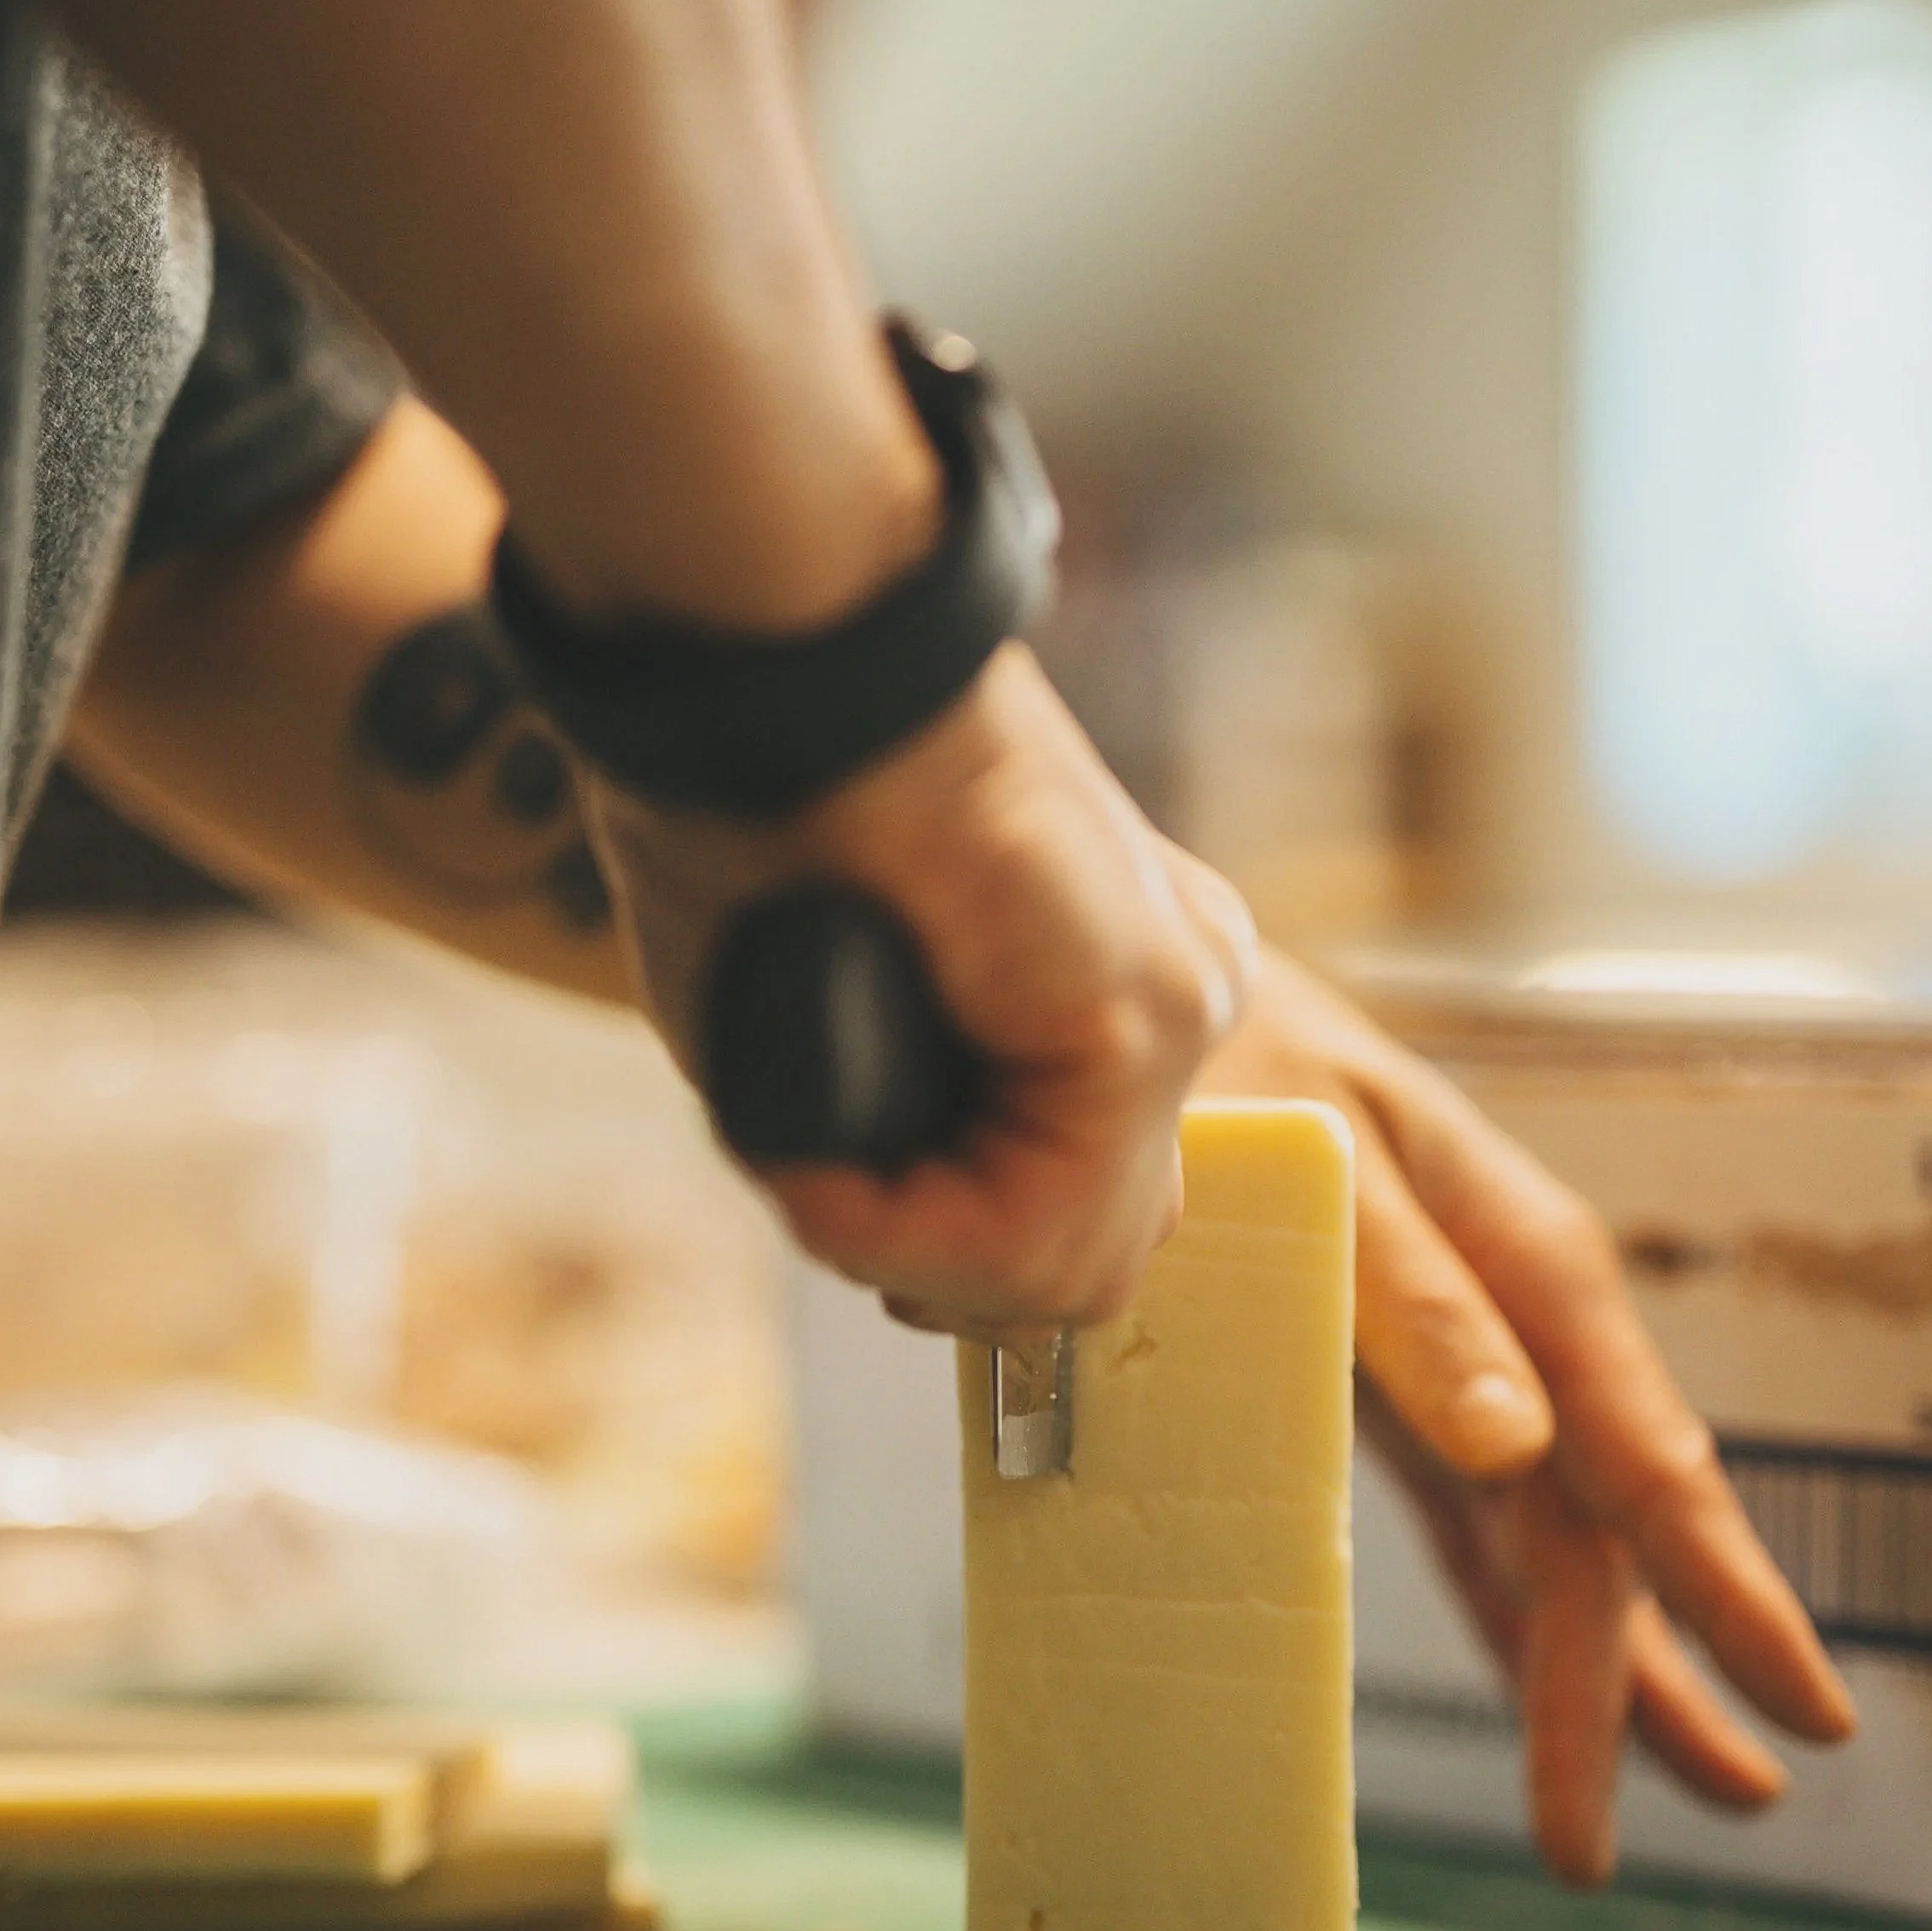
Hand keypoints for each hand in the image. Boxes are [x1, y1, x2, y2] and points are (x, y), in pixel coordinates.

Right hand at [586, 643, 1255, 1331]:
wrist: (771, 655)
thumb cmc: (753, 803)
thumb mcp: (821, 1008)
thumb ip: (882, 1126)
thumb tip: (885, 1224)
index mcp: (1104, 980)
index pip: (1073, 1217)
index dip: (945, 1257)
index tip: (831, 1197)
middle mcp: (1168, 990)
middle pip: (1093, 1260)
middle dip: (946, 1274)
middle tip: (830, 1200)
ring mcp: (1178, 1001)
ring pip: (1070, 1266)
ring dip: (910, 1251)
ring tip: (814, 1166)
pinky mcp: (1146, 1013)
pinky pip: (1035, 1222)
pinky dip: (901, 1225)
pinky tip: (826, 1160)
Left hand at [1202, 952, 1855, 1885]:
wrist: (1131, 1021)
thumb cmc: (1232, 1069)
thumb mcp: (1318, 1166)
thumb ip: (1408, 1298)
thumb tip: (1519, 1445)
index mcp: (1528, 1265)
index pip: (1643, 1461)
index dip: (1726, 1592)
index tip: (1802, 1703)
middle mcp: (1518, 1329)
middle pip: (1603, 1534)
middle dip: (1662, 1677)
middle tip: (1738, 1804)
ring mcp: (1463, 1370)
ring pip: (1560, 1549)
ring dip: (1624, 1670)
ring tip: (1719, 1787)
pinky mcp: (1392, 1396)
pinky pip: (1477, 1533)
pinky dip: (1520, 1620)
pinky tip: (1566, 1697)